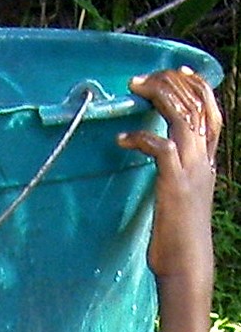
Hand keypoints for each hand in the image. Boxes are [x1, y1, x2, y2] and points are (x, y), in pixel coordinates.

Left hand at [118, 67, 220, 283]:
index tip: (177, 70)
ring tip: (134, 89)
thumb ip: (178, 171)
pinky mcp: (174, 182)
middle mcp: (203, 158)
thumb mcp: (182, 193)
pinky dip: (141, 137)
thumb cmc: (178, 233)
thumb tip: (164, 155)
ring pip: (182, 115)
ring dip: (158, 96)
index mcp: (207, 159)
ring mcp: (191, 168)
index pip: (210, 109)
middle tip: (143, 79)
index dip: (196, 85)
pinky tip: (122, 139)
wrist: (186, 261)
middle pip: (196, 103)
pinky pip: (160, 147)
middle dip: (171, 82)